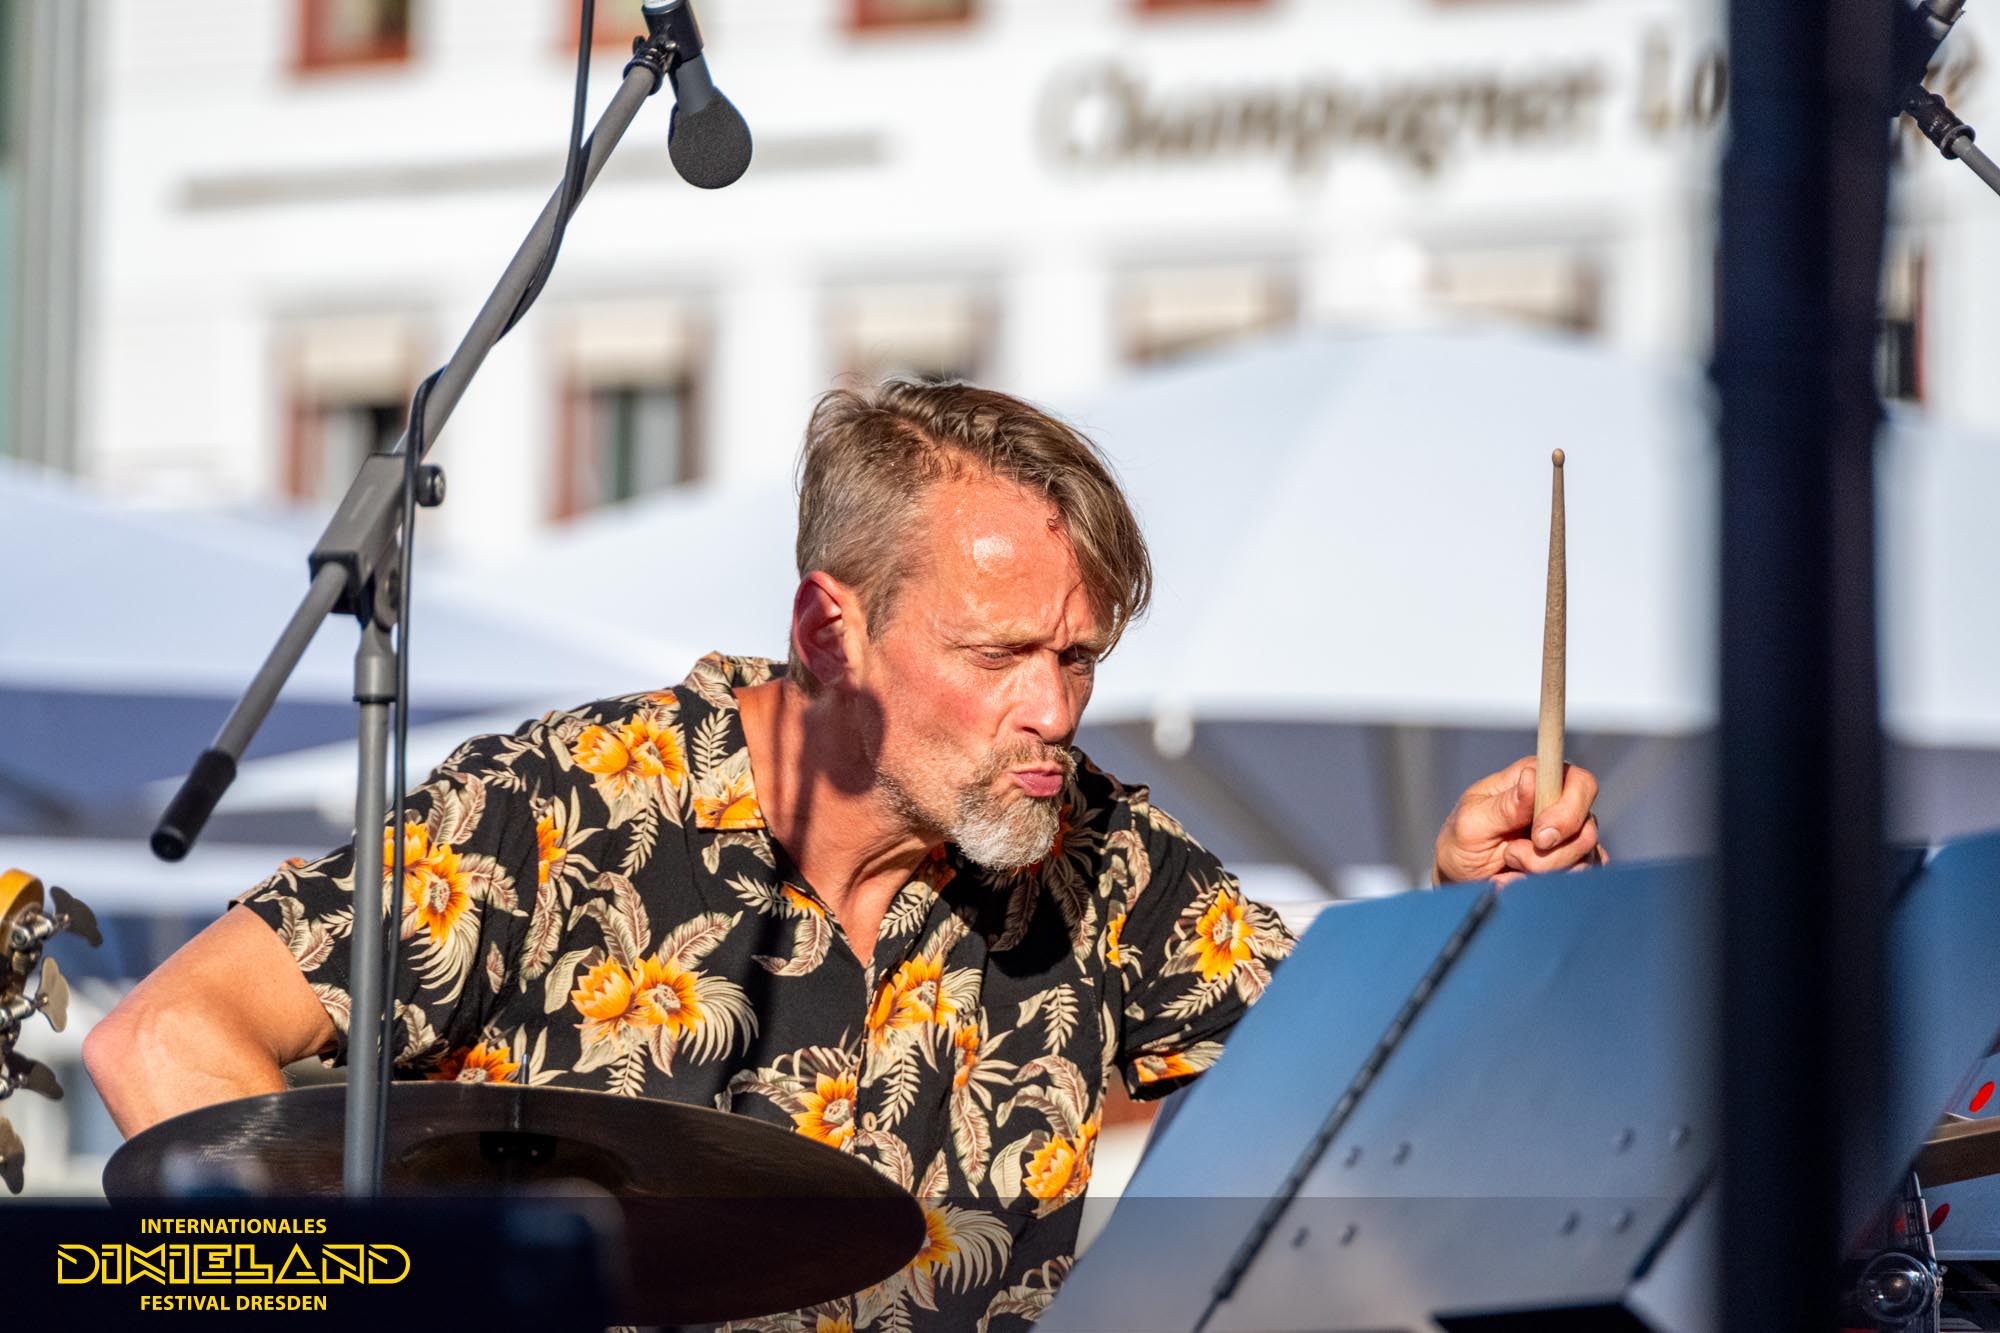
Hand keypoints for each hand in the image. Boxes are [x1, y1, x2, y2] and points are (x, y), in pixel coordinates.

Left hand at [1432, 758, 1604, 887]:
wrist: (1460, 881)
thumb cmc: (1461, 843)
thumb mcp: (1472, 823)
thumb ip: (1505, 805)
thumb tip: (1531, 777)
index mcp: (1537, 780)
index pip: (1579, 783)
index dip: (1568, 810)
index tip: (1540, 837)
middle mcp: (1559, 806)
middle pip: (1587, 827)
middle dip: (1550, 853)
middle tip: (1512, 855)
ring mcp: (1569, 837)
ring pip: (1584, 858)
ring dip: (1541, 870)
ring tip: (1508, 865)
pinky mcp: (1573, 865)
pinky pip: (1580, 878)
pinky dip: (1546, 885)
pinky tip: (1519, 879)